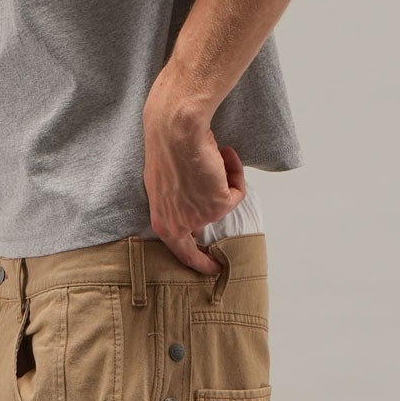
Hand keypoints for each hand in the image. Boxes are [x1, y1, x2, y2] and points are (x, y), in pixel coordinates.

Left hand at [142, 89, 244, 274]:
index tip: (212, 270)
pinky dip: (235, 173)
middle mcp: (179, 224)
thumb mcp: (163, 181)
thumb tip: (194, 201)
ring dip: (224, 178)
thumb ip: (176, 200)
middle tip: (220, 249)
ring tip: (215, 154)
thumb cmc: (167, 147)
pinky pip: (237, 192)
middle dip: (212, 228)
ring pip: (223, 202)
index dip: (197, 262)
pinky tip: (225, 154)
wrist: (175, 130)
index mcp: (162, 220)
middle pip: (202, 233)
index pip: (180, 252)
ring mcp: (200, 217)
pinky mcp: (218, 205)